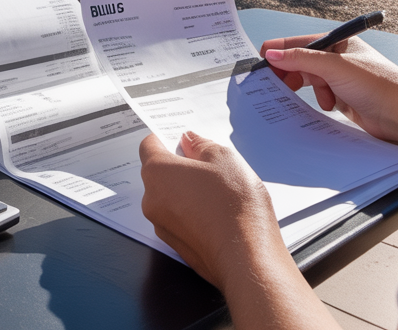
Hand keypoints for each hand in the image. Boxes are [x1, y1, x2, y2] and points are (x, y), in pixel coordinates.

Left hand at [140, 130, 277, 290]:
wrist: (248, 258)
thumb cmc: (235, 207)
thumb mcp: (224, 158)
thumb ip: (201, 145)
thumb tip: (190, 141)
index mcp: (158, 172)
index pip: (149, 145)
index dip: (165, 138)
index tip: (182, 138)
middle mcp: (152, 200)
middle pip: (159, 173)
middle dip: (179, 165)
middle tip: (207, 163)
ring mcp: (163, 226)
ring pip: (169, 197)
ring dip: (186, 190)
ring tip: (217, 190)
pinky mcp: (177, 245)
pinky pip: (179, 219)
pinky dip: (191, 212)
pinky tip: (217, 211)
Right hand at [261, 35, 397, 151]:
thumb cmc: (379, 85)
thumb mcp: (334, 67)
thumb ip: (301, 59)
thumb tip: (271, 54)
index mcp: (337, 42)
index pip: (298, 42)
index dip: (278, 52)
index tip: (260, 66)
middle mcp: (337, 58)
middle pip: (301, 62)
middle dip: (290, 73)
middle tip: (277, 85)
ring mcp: (340, 79)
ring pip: (309, 80)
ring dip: (308, 89)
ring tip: (319, 96)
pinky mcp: (343, 98)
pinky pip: (319, 96)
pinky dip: (320, 101)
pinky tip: (330, 105)